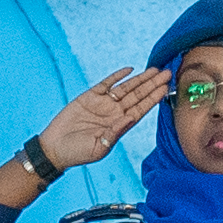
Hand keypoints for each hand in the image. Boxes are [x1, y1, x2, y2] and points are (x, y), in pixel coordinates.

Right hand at [39, 67, 170, 169]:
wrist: (55, 148)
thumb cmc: (78, 153)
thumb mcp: (99, 148)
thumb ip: (115, 132)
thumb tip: (130, 118)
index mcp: (120, 126)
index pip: (141, 109)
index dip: (154, 98)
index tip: (166, 88)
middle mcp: (115, 113)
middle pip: (138, 96)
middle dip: (152, 84)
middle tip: (167, 73)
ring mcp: (103, 104)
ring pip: (126, 88)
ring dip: (140, 79)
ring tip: (155, 69)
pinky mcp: (89, 96)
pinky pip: (106, 83)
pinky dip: (117, 76)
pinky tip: (130, 70)